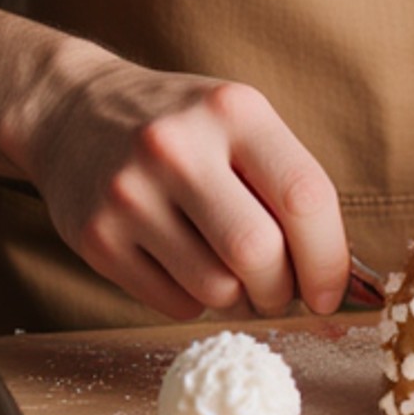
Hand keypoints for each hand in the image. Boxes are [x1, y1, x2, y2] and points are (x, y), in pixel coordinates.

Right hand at [24, 40, 350, 322]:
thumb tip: (341, 282)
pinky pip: (172, 304)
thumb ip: (287, 187)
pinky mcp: (95, 236)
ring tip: (224, 266)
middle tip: (276, 287)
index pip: (304, 196)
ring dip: (236, 297)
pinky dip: (192, 300)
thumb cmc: (180, 125)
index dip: (329, 259)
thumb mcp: (237, 123)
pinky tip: (181, 262)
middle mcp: (178, 146)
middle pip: (258, 253)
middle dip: (281, 288)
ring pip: (216, 289)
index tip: (330, 291)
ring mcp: (130, 192)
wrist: (71, 111)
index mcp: (233, 110)